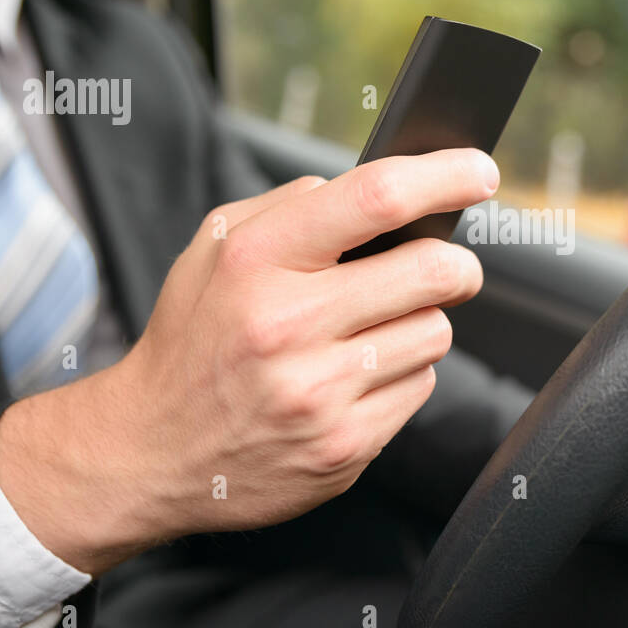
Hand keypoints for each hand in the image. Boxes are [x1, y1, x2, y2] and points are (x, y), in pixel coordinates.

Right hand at [0, 148, 498, 574]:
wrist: (148, 453)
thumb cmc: (191, 342)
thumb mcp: (211, 252)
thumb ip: (289, 208)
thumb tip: (376, 192)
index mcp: (256, 262)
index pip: (376, 198)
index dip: (445, 177)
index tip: (478, 173)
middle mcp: (288, 326)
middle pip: (434, 271)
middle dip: (456, 265)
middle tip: (448, 267)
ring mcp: (319, 394)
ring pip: (435, 333)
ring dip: (418, 325)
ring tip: (369, 333)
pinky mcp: (343, 448)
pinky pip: (419, 389)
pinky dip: (401, 377)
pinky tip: (353, 380)